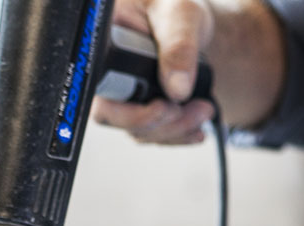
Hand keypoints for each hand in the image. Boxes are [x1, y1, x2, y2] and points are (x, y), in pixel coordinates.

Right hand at [91, 0, 215, 144]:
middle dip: (156, 123)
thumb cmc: (175, 5)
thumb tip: (177, 89)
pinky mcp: (136, 107)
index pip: (100, 87)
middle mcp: (104, 70)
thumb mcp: (180, 13)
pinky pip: (149, 132)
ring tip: (203, 110)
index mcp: (102, 42)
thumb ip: (179, 46)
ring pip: (134, 129)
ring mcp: (118, 92)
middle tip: (188, 111)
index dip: (128, 108)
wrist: (188, 20)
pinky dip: (175, 134)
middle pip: (114, 116)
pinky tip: (195, 126)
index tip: (162, 107)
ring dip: (172, 130)